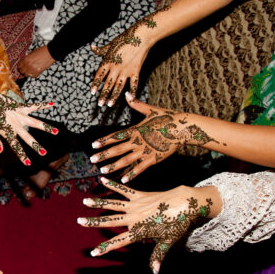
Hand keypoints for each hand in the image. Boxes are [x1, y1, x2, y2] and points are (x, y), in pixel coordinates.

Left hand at [0, 78, 57, 165]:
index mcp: (7, 131)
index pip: (15, 146)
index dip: (22, 156)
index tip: (29, 164)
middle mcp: (15, 124)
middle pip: (27, 136)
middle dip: (35, 145)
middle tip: (44, 153)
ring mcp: (19, 115)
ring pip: (34, 122)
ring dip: (45, 127)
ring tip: (56, 132)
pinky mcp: (20, 107)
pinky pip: (33, 106)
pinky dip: (43, 105)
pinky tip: (53, 104)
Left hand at [17, 46, 55, 77]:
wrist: (50, 53)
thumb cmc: (42, 51)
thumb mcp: (32, 52)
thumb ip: (27, 58)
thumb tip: (24, 62)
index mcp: (26, 59)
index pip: (19, 65)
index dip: (19, 66)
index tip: (20, 66)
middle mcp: (29, 65)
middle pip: (22, 71)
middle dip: (22, 70)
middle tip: (23, 69)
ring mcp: (33, 69)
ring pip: (26, 75)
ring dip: (26, 73)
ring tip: (28, 71)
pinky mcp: (38, 72)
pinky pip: (32, 76)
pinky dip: (32, 75)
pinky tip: (33, 71)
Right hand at [78, 178, 214, 273]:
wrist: (186, 202)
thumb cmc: (178, 223)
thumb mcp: (168, 241)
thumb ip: (158, 255)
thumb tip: (155, 271)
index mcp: (139, 231)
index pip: (119, 242)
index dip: (105, 247)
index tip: (93, 252)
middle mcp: (134, 217)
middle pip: (110, 220)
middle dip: (93, 222)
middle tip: (79, 221)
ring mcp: (136, 205)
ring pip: (113, 204)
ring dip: (98, 203)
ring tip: (85, 202)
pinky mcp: (140, 195)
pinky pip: (124, 190)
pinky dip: (113, 184)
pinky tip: (102, 178)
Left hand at [90, 14, 157, 105]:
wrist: (140, 36)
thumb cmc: (124, 39)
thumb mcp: (110, 44)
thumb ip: (101, 50)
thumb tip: (92, 47)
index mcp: (108, 61)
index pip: (99, 75)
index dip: (95, 84)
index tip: (92, 92)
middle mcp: (116, 67)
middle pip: (108, 83)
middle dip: (103, 94)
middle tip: (100, 104)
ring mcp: (126, 70)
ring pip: (118, 86)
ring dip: (113, 96)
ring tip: (109, 104)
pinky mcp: (135, 71)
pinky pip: (133, 84)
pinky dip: (132, 92)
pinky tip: (131, 99)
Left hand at [90, 95, 217, 182]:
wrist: (182, 128)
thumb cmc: (167, 117)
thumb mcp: (150, 109)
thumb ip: (136, 104)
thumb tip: (127, 94)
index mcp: (135, 130)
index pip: (116, 136)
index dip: (104, 141)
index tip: (93, 145)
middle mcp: (137, 141)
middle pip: (117, 149)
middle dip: (103, 155)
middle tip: (92, 160)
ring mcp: (145, 151)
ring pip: (126, 160)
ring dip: (113, 166)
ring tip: (103, 171)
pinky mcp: (153, 159)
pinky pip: (140, 168)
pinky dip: (131, 174)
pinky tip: (123, 179)